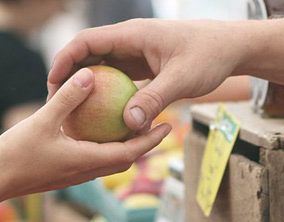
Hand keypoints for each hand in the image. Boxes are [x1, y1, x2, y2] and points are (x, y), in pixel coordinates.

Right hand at [0, 68, 171, 201]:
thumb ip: (67, 98)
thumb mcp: (42, 121)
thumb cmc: (15, 154)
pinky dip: (104, 148)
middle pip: (125, 159)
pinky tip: (97, 131)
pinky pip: (93, 160)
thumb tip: (90, 75)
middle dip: (144, 144)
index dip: (151, 140)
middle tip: (158, 123)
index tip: (168, 126)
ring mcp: (75, 175)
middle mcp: (86, 172)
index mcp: (87, 161)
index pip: (130, 153)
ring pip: (109, 162)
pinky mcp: (64, 174)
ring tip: (133, 126)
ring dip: (125, 147)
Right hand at [48, 19, 248, 131]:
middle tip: (55, 104)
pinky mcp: (144, 66)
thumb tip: (128, 124)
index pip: (86, 42)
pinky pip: (118, 80)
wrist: (231, 48)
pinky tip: (102, 119)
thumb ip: (154, 100)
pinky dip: (108, 95)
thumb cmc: (209, 56)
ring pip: (102, 68)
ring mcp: (136, 53)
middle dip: (69, 77)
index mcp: (132, 35)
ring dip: (87, 88)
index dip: (65, 60)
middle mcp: (130, 41)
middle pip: (88, 55)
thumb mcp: (182, 80)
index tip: (52, 84)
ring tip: (73, 114)